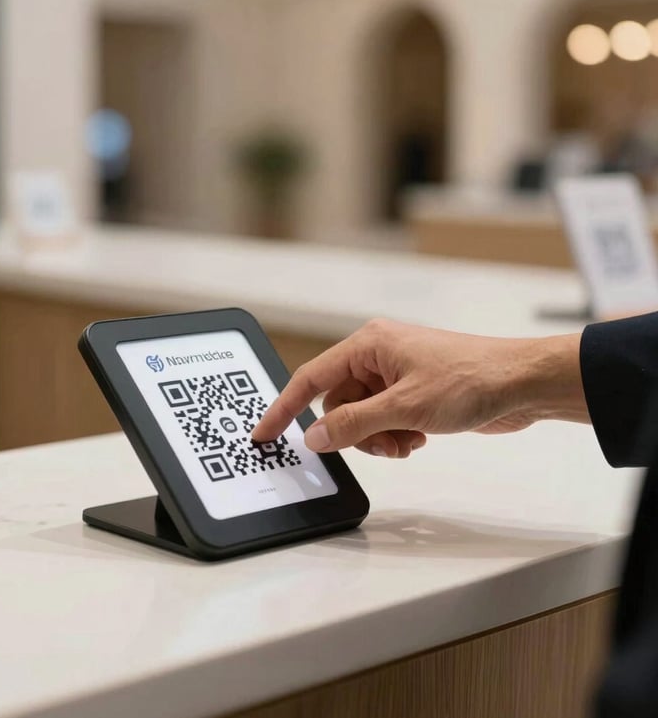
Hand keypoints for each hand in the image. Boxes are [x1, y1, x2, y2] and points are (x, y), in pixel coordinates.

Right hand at [252, 319, 586, 457]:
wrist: (522, 383)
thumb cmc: (472, 378)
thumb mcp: (405, 407)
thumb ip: (354, 423)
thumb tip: (315, 435)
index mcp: (368, 344)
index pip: (311, 378)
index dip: (284, 408)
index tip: (264, 433)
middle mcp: (377, 357)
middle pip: (338, 404)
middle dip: (355, 432)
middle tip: (382, 443)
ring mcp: (395, 376)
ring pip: (361, 417)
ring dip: (378, 437)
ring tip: (408, 440)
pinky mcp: (412, 392)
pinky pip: (383, 421)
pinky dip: (395, 435)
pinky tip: (420, 436)